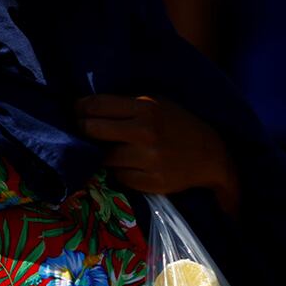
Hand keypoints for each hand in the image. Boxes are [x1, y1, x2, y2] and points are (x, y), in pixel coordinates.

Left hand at [75, 94, 238, 212]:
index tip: (76, 110)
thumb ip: (126, 103)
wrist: (210, 155)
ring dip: (103, 153)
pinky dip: (120, 171)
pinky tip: (130, 163)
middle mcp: (145, 132)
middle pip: (93, 130)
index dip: (79, 108)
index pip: (96, 105)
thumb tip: (86, 106)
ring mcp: (148, 159)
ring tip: (111, 147)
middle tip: (82, 128)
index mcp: (146, 107)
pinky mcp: (150, 182)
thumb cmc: (178, 123)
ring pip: (104, 157)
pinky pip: (119, 176)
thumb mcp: (157, 103)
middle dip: (82, 129)